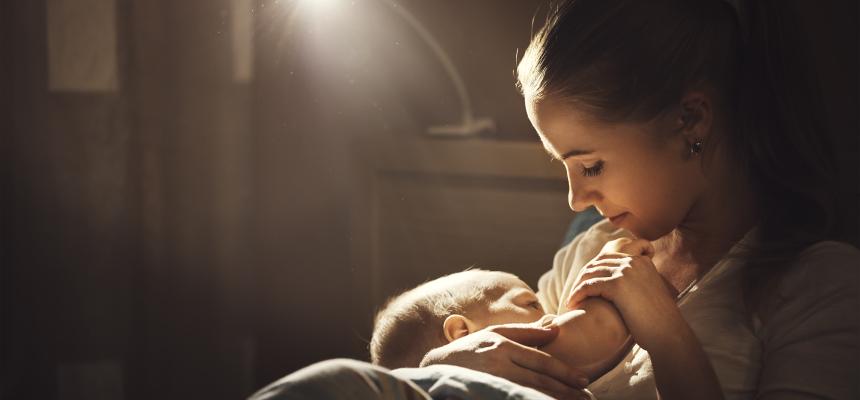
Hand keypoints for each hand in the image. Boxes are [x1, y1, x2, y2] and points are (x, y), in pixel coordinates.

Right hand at [420, 323, 591, 399]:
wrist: (436, 368)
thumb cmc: (470, 348)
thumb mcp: (495, 333)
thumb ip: (526, 332)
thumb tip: (556, 326)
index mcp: (503, 345)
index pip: (541, 361)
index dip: (564, 372)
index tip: (583, 381)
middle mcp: (499, 363)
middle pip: (540, 379)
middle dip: (566, 390)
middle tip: (587, 398)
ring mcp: (492, 380)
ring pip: (530, 392)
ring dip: (553, 399)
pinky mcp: (485, 392)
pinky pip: (514, 398)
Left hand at [566, 239, 682, 350]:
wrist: (668, 332)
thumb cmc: (657, 320)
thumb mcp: (647, 293)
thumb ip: (633, 283)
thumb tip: (611, 286)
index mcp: (642, 262)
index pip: (610, 256)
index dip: (595, 269)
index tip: (586, 283)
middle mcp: (634, 261)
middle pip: (597, 263)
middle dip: (584, 277)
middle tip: (576, 292)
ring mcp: (626, 271)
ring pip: (591, 272)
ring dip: (578, 286)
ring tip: (572, 300)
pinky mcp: (618, 284)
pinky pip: (589, 285)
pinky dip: (577, 294)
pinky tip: (572, 304)